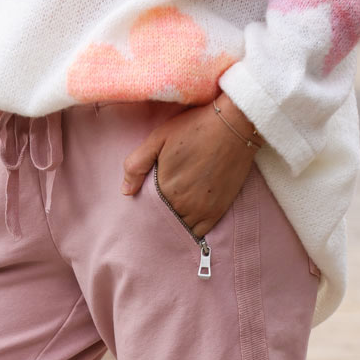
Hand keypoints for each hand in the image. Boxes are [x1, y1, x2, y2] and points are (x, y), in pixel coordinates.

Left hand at [121, 94, 261, 238]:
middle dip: (159, 219)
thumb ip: (136, 165)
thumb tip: (125, 191)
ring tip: (172, 218)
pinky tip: (187, 226)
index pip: (148, 211)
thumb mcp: (158, 138)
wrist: (234, 126)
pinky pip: (200, 233)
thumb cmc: (194, 128)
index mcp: (164, 188)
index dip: (146, 209)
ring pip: (181, 229)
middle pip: (164, 222)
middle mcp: (182, 205)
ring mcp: (201, 211)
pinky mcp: (217, 211)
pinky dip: (192, 232)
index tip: (145, 207)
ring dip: (175, 225)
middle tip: (156, 216)